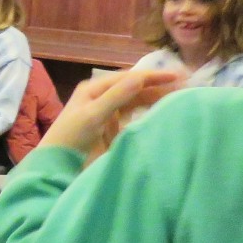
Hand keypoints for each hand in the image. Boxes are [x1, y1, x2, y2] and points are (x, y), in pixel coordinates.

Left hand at [45, 70, 182, 155]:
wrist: (57, 166)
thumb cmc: (70, 138)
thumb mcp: (93, 116)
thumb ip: (116, 97)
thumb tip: (140, 77)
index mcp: (96, 89)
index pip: (130, 77)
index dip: (154, 76)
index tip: (179, 77)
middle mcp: (103, 97)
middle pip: (135, 88)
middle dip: (159, 87)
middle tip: (186, 88)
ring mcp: (107, 114)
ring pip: (136, 102)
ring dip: (155, 100)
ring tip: (179, 99)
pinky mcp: (111, 130)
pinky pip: (133, 118)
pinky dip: (147, 115)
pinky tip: (162, 116)